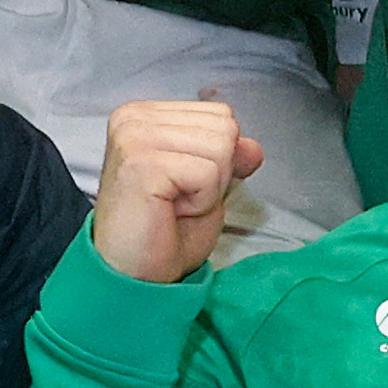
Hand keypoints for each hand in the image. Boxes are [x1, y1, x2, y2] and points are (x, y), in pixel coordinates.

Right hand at [90, 95, 261, 281]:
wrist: (135, 273)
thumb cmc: (163, 232)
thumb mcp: (208, 185)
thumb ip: (229, 156)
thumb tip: (253, 146)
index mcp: (145, 115)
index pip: (221, 115)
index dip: (218, 159)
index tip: (183, 185)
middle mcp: (134, 118)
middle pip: (225, 127)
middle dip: (217, 172)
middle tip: (180, 199)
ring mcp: (134, 137)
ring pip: (221, 147)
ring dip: (209, 188)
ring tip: (175, 205)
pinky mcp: (141, 162)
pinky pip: (208, 173)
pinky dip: (201, 201)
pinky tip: (171, 211)